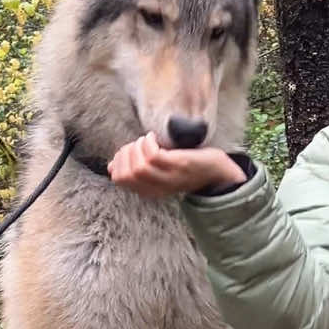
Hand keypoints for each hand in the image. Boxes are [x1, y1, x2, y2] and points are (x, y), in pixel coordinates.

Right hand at [107, 132, 247, 197]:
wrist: (217, 172)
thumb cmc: (186, 168)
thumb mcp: (159, 171)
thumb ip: (138, 169)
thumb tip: (111, 166)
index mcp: (149, 190)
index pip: (119, 180)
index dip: (117, 161)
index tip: (125, 149)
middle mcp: (157, 188)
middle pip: (127, 174)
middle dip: (125, 153)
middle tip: (136, 143)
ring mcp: (168, 178)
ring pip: (139, 166)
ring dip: (137, 147)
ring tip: (145, 140)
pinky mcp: (178, 166)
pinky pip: (154, 156)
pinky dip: (148, 143)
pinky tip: (153, 138)